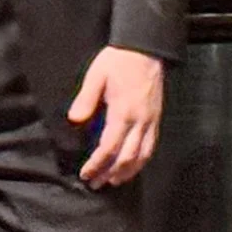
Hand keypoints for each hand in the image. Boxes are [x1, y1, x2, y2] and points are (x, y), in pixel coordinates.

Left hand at [69, 47, 165, 187]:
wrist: (146, 48)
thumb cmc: (119, 60)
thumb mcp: (97, 76)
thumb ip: (86, 99)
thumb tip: (75, 120)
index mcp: (123, 112)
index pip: (109, 147)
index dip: (96, 164)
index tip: (85, 173)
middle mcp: (140, 120)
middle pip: (127, 157)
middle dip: (110, 173)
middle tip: (96, 183)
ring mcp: (151, 120)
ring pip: (143, 154)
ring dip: (129, 171)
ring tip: (115, 180)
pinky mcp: (157, 117)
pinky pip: (152, 144)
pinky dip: (142, 159)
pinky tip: (133, 164)